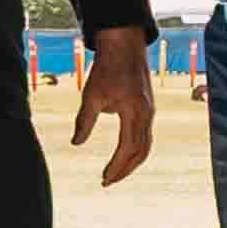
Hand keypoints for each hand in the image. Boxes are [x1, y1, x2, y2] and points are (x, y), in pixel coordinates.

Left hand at [71, 39, 159, 185]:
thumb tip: (76, 143)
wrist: (124, 45)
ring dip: (131, 162)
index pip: (127, 149)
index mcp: (135, 112)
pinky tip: (122, 153)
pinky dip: (135, 150)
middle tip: (107, 182)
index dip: (116, 166)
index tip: (103, 179)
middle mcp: (147, 114)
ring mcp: (150, 112)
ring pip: (146, 146)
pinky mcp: (148, 108)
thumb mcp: (91, 95)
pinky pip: (145, 136)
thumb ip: (85, 121)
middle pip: (141, 153)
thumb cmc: (107, 68)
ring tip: (114, 173)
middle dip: (124, 170)